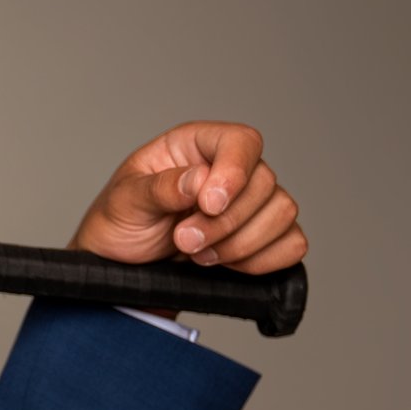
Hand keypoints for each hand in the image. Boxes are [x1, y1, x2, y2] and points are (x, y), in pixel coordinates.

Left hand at [66, 122, 306, 294]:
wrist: (120, 268)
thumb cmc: (119, 223)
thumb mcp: (124, 201)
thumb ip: (160, 188)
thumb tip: (199, 179)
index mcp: (197, 146)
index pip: (241, 141)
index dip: (235, 172)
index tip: (209, 205)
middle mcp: (231, 169)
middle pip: (264, 184)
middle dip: (224, 223)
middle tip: (183, 241)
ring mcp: (251, 203)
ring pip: (282, 213)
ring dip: (240, 244)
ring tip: (197, 255)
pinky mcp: (264, 237)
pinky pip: (291, 244)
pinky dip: (263, 261)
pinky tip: (225, 265)